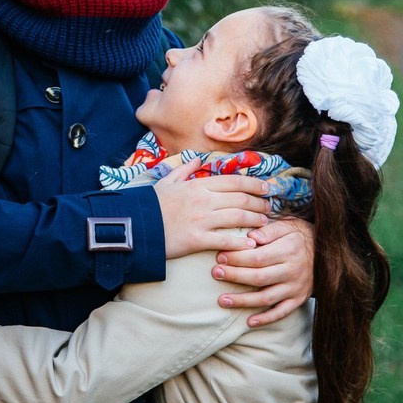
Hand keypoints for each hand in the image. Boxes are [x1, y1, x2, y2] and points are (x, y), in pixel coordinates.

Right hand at [154, 158, 270, 258]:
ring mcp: (201, 220)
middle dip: (259, 202)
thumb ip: (184, 170)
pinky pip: (225, 240)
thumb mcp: (165, 182)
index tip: (266, 187)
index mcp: (197, 185)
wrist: (134, 225)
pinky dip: (240, 242)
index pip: (234, 181)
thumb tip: (197, 159)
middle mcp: (203, 200)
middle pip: (240, 198)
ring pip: (237, 217)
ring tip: (263, 223)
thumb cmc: (150, 205)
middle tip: (269, 207)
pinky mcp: (197, 239)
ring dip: (254, 220)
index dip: (254, 183)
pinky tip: (250, 244)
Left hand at [213, 218, 313, 326]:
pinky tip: (249, 321)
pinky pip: (281, 312)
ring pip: (266, 298)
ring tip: (222, 300)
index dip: (237, 258)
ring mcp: (296, 287)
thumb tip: (250, 236)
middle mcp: (293, 271)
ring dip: (243, 301)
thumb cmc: (300, 235)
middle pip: (258, 277)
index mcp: (289, 250)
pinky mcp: (298, 299)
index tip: (220, 256)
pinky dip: (266, 319)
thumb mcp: (288, 225)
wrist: (327, 252)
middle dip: (234, 276)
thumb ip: (269, 230)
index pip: (258, 257)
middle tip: (216, 274)